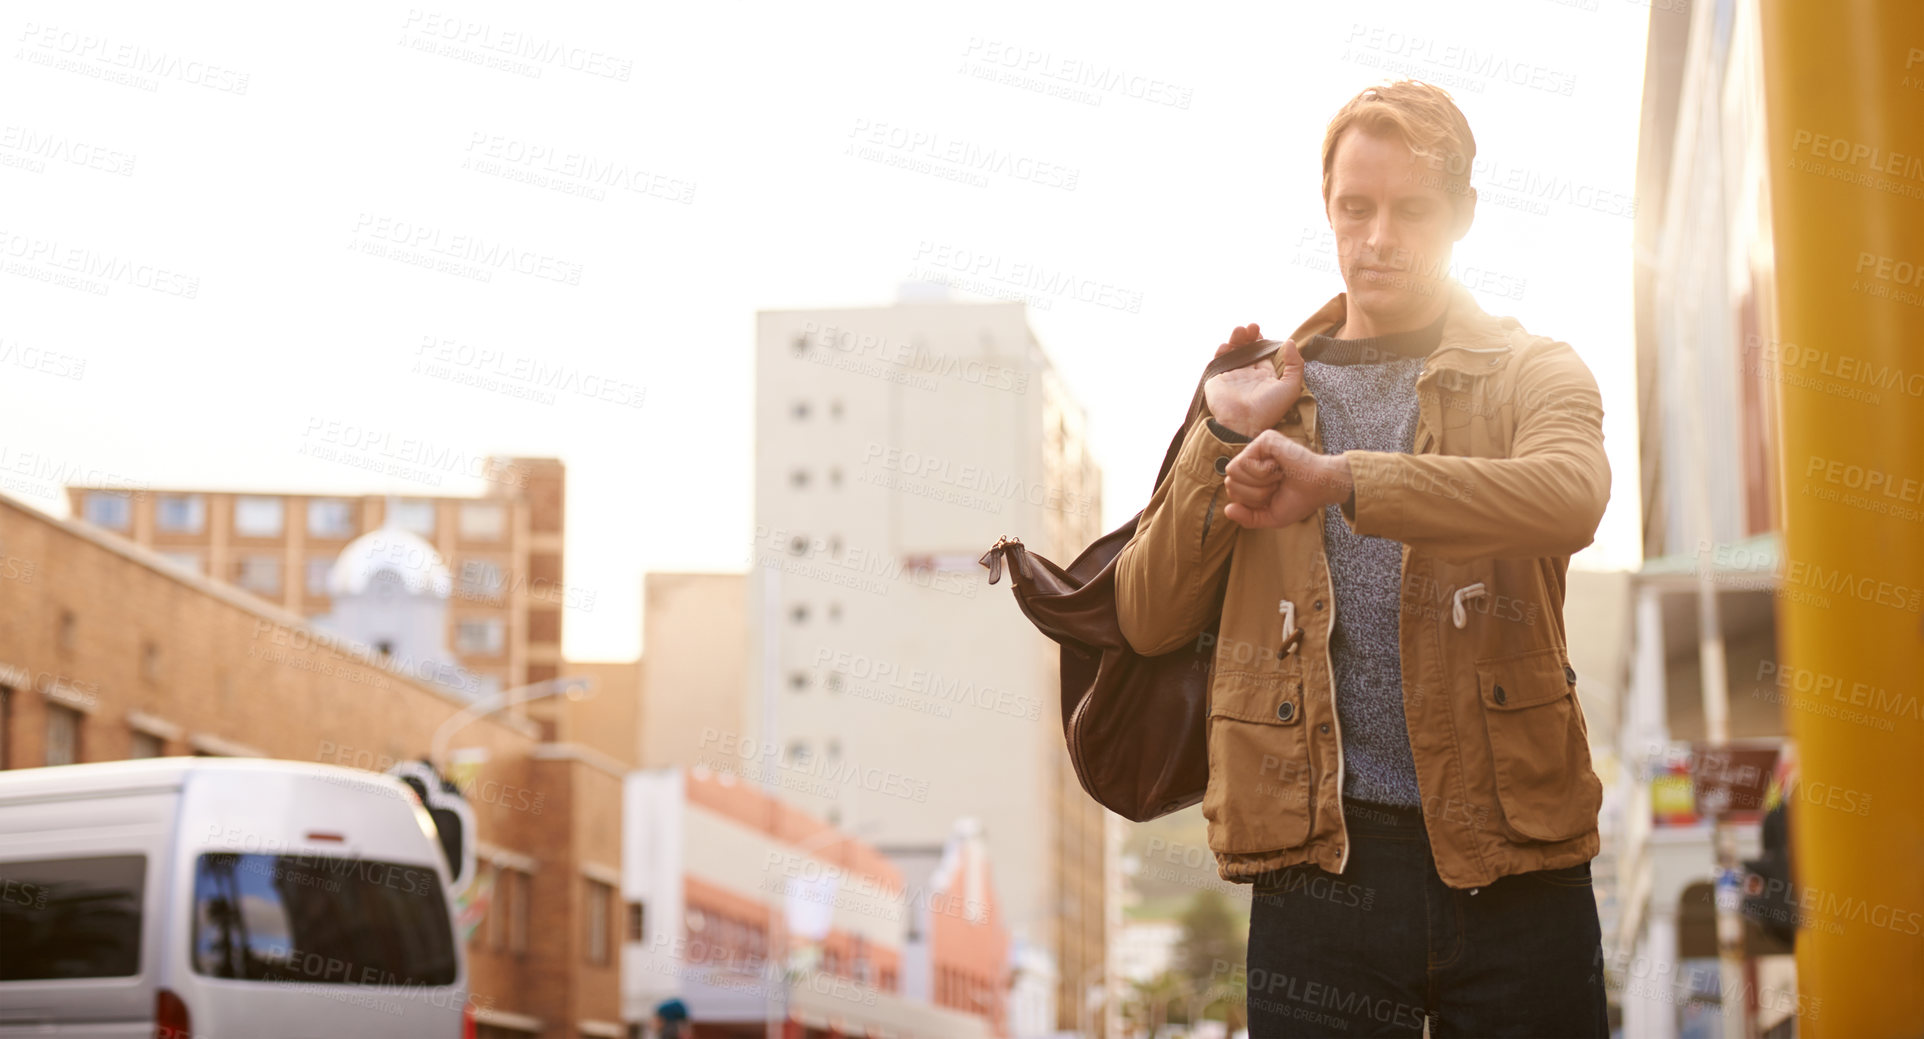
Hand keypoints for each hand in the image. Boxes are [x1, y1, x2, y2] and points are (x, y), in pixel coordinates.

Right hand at [1203, 325, 1303, 438]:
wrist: (1243, 424)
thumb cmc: (1269, 409)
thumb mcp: (1291, 387)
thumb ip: (1294, 364)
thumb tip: (1290, 342)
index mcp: (1264, 376)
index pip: (1262, 353)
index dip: (1261, 341)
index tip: (1260, 331)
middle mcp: (1248, 374)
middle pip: (1247, 349)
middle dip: (1248, 336)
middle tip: (1252, 326)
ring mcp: (1232, 376)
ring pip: (1232, 351)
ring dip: (1235, 339)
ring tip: (1240, 330)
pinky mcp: (1217, 379)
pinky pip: (1218, 361)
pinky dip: (1221, 351)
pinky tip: (1226, 345)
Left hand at [1222, 431, 1353, 527]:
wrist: (1320, 488)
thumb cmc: (1299, 500)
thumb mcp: (1270, 516)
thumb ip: (1247, 518)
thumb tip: (1227, 510)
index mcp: (1252, 475)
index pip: (1231, 491)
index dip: (1250, 501)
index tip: (1273, 495)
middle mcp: (1253, 459)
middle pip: (1229, 482)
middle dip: (1254, 493)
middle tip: (1277, 486)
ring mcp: (1258, 447)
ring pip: (1232, 471)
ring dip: (1259, 482)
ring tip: (1278, 476)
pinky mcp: (1264, 439)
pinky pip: (1244, 462)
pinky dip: (1262, 472)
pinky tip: (1279, 466)